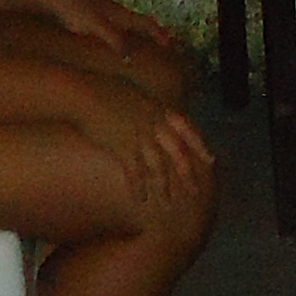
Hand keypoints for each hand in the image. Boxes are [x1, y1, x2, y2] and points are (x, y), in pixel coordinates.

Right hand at [74, 81, 209, 219]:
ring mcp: (140, 136)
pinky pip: (134, 172)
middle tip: (195, 192)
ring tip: (167, 204)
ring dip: (163, 187)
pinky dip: (138, 187)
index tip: (210, 159)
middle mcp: (154, 124)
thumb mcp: (137, 96)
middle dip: (188, 173)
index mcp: (160, 110)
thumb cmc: (106, 92)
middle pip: (178, 152)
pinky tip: (140, 199)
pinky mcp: (122, 147)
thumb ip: (150, 109)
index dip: (200, 145)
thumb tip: (157, 118)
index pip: (187, 129)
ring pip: (158, 166)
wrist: (85, 93)